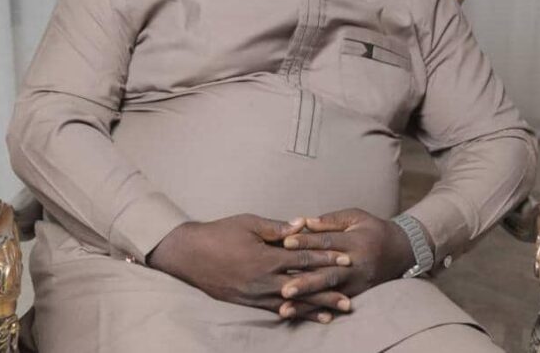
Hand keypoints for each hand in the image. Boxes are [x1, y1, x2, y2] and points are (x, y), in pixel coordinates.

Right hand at [147, 214, 351, 322]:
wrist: (190, 254)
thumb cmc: (220, 233)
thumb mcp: (249, 223)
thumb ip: (277, 227)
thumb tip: (302, 224)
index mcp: (266, 258)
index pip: (303, 260)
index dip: (326, 260)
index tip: (346, 261)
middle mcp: (263, 280)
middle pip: (303, 287)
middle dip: (327, 292)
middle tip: (349, 300)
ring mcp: (255, 295)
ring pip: (291, 304)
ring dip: (314, 309)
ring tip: (334, 314)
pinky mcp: (247, 302)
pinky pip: (273, 311)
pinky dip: (292, 314)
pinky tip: (304, 317)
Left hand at [280, 208, 413, 310]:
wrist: (400, 251)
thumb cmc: (372, 229)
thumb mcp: (355, 216)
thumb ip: (331, 220)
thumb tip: (306, 222)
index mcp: (354, 241)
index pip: (327, 241)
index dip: (306, 242)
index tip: (286, 242)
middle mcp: (356, 264)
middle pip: (327, 273)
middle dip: (305, 281)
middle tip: (284, 288)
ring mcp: (357, 282)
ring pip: (329, 292)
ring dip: (308, 300)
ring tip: (286, 305)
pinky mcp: (357, 293)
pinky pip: (335, 303)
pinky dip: (318, 309)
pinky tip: (301, 313)